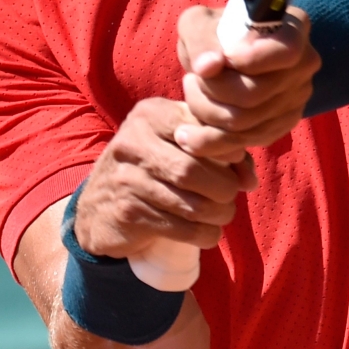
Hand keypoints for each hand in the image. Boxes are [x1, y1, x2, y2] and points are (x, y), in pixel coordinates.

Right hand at [73, 97, 257, 258]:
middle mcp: (133, 141)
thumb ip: (218, 152)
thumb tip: (249, 179)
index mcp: (150, 114)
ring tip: (223, 214)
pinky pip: (180, 228)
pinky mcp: (128, 213)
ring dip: (218, 214)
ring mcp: (127, 178)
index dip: (227, 151)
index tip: (235, 165)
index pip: (200, 128)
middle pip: (194, 169)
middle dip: (224, 188)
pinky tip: (207, 232)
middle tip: (231, 196)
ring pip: (190, 202)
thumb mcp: (177, 146)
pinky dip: (204, 234)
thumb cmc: (152, 169)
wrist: (98, 207)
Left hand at [173, 4, 320, 160]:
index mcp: (293, 28)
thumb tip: (207, 67)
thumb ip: (201, 39)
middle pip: (256, 93)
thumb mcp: (199, 22)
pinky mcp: (282, 125)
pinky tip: (188, 134)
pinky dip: (211, 141)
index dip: (248, 60)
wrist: (222, 55)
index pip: (285, 51)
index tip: (218, 59)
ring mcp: (297, 98)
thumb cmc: (212, 32)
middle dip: (211, 90)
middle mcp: (304, 65)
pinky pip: (244, 142)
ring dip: (205, 113)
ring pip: (245, 123)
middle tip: (189, 79)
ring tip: (190, 94)